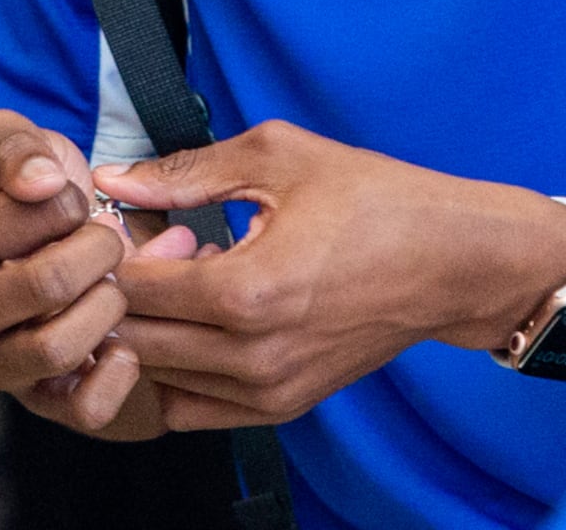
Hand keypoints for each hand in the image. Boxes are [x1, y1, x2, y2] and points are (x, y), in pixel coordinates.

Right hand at [0, 110, 189, 436]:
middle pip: (49, 287)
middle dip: (99, 251)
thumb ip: (14, 144)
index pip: (34, 222)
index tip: (69, 198)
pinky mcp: (36, 401)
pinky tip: (120, 338)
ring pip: (60, 350)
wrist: (36, 234)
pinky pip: (83, 408)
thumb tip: (39, 182)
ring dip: (108, 306)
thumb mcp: (6, 137)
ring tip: (111, 281)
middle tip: (105, 237)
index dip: (72, 203)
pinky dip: (116, 373)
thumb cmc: (17, 184)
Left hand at [94, 121, 565, 429]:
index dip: (118, 253)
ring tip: (188, 283)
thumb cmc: (375, 200)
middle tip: (159, 251)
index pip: (130, 290)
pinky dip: (176, 370)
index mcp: (246, 291)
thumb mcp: (277, 157)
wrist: (453, 263)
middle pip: (131, 342)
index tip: (140, 224)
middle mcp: (251, 356)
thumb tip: (113, 179)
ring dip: (151, 331)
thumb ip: (184, 172)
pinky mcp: (282, 407)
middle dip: (125, 294)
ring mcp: (267, 392)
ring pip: (155, 378)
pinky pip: (190, 408)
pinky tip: (202, 323)